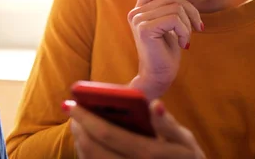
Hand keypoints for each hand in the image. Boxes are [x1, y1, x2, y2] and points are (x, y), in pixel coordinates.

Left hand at [66, 99, 205, 158]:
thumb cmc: (184, 156)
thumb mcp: (185, 140)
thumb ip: (168, 124)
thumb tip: (154, 105)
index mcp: (150, 154)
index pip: (110, 135)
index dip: (87, 118)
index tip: (73, 102)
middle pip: (94, 149)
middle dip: (78, 126)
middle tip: (70, 107)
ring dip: (79, 139)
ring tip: (76, 120)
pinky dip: (85, 152)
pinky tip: (86, 138)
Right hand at [127, 0, 202, 99]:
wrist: (158, 76)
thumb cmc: (166, 52)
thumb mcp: (170, 24)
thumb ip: (170, 7)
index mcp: (140, 10)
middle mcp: (136, 12)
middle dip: (191, 11)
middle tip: (198, 27)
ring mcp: (138, 20)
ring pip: (176, 8)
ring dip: (188, 24)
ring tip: (186, 38)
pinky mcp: (145, 29)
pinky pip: (174, 20)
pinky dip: (184, 32)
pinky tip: (183, 44)